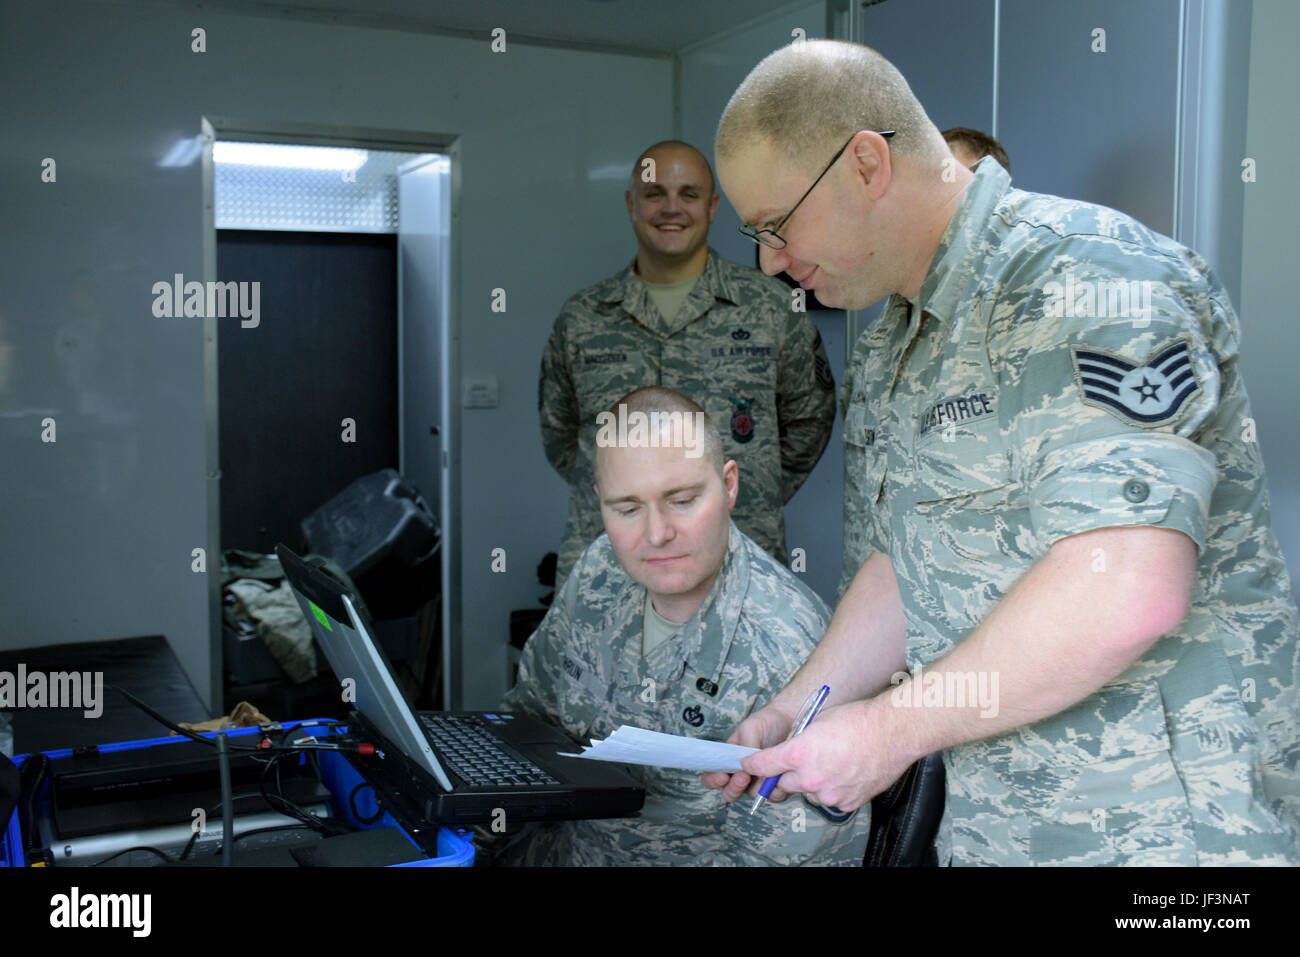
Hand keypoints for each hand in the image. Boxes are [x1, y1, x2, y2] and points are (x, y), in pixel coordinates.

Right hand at [701, 703, 795, 802]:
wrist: (791, 719)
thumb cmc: (767, 723)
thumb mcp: (750, 728)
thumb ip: (745, 746)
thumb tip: (746, 766)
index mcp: (729, 760)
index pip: (712, 776)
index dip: (713, 780)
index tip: (722, 776)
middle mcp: (742, 774)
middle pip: (729, 792)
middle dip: (733, 788)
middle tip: (742, 777)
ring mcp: (758, 781)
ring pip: (751, 795)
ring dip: (754, 788)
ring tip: (761, 774)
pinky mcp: (776, 785)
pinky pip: (773, 796)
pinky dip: (773, 790)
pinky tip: (776, 778)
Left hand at [739, 699, 912, 811]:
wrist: (893, 732)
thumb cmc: (857, 720)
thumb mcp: (815, 721)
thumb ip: (797, 740)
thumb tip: (788, 749)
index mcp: (798, 753)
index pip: (762, 765)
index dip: (753, 764)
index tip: (748, 764)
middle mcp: (810, 777)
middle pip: (784, 783)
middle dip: (787, 773)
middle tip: (804, 759)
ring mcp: (829, 793)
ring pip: (809, 792)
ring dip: (813, 781)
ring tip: (834, 762)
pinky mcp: (846, 803)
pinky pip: (830, 799)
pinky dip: (833, 788)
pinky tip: (846, 772)